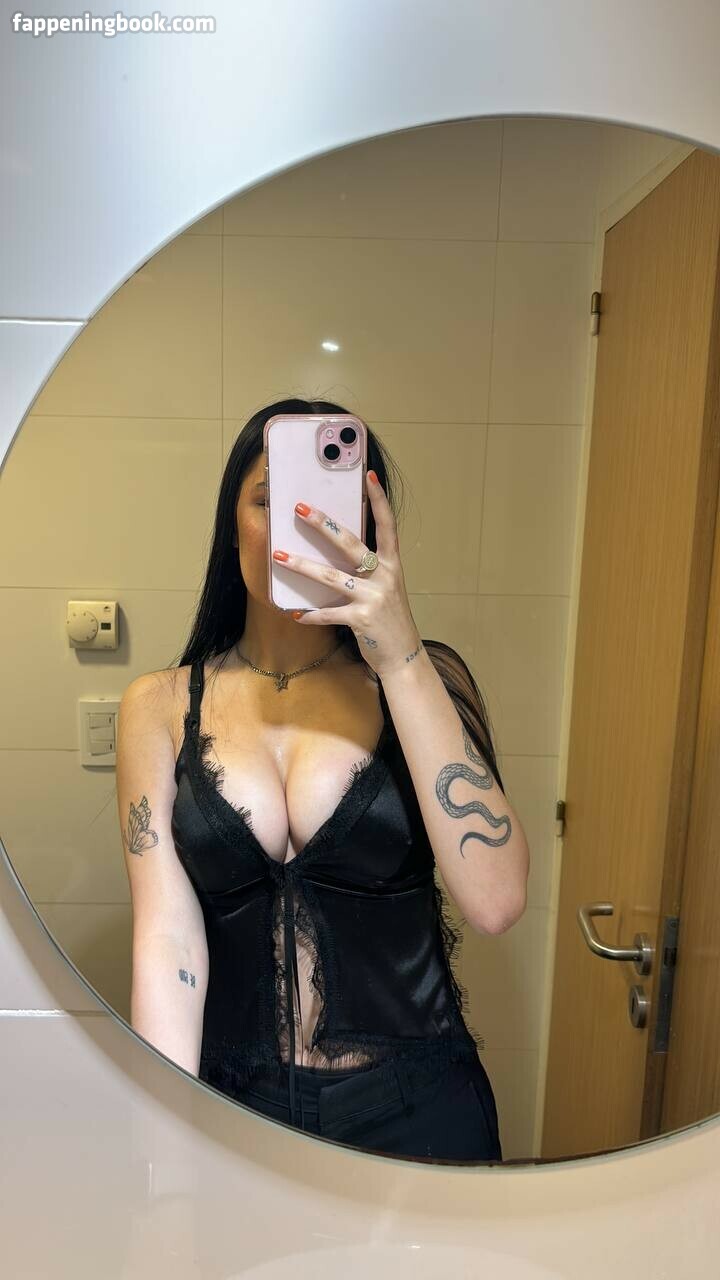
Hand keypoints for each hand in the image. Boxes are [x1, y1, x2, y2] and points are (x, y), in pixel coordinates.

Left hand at [272, 470, 421, 679]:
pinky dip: (311, 614)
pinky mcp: (362, 619)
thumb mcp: (385, 588)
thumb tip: (338, 550)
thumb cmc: (389, 619)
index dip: (379, 500)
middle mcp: (384, 576)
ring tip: (279, 556)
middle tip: (300, 508)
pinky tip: (295, 613)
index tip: (368, 477)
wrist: (403, 655)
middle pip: (350, 544)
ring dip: (302, 566)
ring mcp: (374, 597)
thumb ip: (367, 569)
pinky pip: (329, 614)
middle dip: (323, 524)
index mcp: (391, 564)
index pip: (387, 525)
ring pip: (332, 577)